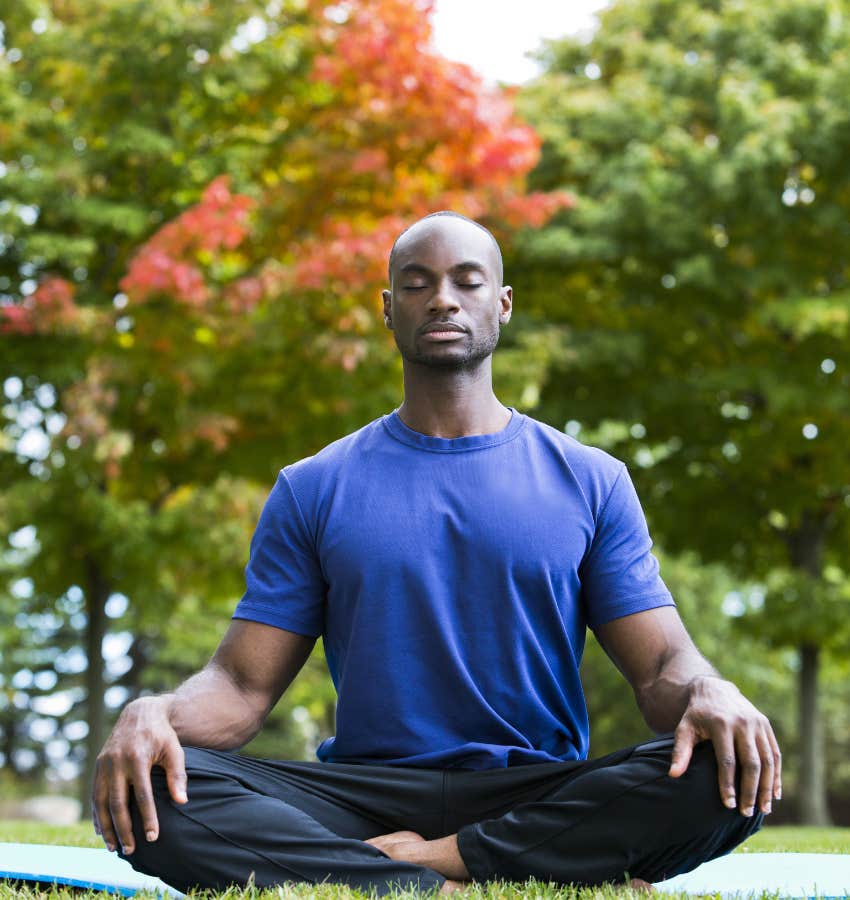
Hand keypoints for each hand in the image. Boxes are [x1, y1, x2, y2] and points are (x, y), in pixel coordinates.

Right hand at [91, 695, 186, 854]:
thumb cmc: (162, 734)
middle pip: (118, 803)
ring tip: (114, 848)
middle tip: (131, 850)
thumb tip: (182, 802)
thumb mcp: (174, 749)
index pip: (142, 795)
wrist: (140, 713)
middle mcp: (117, 762)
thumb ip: (177, 775)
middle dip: (124, 829)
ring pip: (101, 802)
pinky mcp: (98, 765)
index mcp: (138, 757)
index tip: (153, 837)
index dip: (147, 817)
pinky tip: (101, 831)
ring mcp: (105, 764)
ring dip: (106, 827)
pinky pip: (94, 794)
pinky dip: (97, 814)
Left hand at [668, 676, 780, 816]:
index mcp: (721, 724)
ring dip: (767, 787)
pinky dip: (776, 774)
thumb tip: (673, 775)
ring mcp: (757, 723)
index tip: (728, 805)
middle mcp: (742, 723)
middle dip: (750, 790)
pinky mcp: (766, 725)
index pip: (726, 761)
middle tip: (747, 813)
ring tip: (764, 809)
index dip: (728, 784)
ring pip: (767, 760)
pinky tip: (775, 793)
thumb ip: (680, 751)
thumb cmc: (696, 714)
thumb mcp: (684, 728)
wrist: (714, 689)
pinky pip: (775, 753)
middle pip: (751, 763)